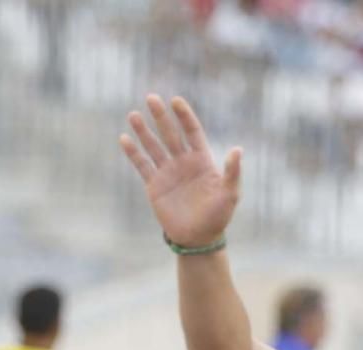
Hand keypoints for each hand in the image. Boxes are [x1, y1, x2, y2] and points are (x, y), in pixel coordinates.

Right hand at [119, 95, 241, 248]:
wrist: (198, 238)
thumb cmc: (218, 216)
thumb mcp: (230, 194)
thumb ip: (232, 172)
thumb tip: (237, 149)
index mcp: (202, 160)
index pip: (192, 131)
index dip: (184, 116)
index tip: (176, 101)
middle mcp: (183, 162)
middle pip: (170, 133)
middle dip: (161, 116)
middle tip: (151, 98)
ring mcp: (167, 172)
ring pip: (153, 146)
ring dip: (144, 131)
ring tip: (134, 115)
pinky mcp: (154, 185)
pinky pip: (142, 165)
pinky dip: (133, 152)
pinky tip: (124, 138)